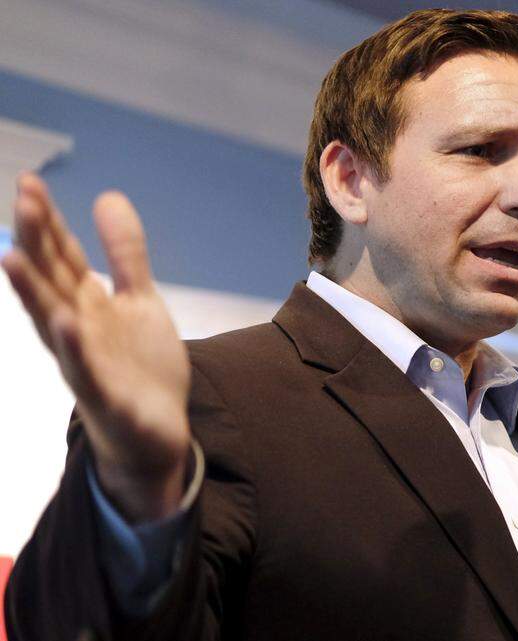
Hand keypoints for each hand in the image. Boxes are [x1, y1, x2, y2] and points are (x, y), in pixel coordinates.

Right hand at [2, 173, 190, 521]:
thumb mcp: (138, 301)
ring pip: (53, 325)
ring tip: (13, 258)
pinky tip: (68, 325)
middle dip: (36, 243)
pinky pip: (87, 373)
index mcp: (85, 306)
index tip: (31, 182)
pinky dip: (77, 351)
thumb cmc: (137, 367)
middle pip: (51, 282)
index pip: (60, 258)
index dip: (48, 223)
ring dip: (33, 293)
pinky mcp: (107, 398)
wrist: (153, 434)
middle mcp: (77, 331)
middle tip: (24, 200)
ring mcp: (87, 364)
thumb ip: (124, 255)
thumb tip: (108, 197)